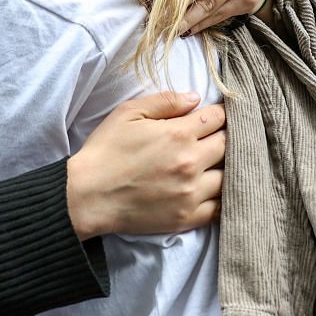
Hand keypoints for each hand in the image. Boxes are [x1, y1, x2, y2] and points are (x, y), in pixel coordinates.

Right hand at [66, 91, 224, 238]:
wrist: (87, 196)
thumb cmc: (105, 151)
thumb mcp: (129, 113)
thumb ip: (165, 101)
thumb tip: (195, 98)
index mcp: (179, 134)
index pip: (217, 118)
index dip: (218, 113)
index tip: (215, 115)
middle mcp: (191, 163)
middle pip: (228, 145)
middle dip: (224, 137)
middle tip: (215, 137)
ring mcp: (191, 193)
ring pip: (228, 176)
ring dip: (225, 167)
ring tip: (216, 164)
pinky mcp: (186, 218)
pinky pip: (219, 209)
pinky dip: (222, 199)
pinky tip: (215, 191)